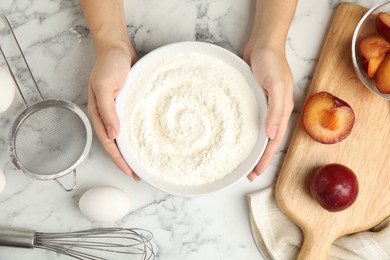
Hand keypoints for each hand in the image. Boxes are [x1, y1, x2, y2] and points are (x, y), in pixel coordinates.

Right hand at [87, 42, 139, 180]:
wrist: (117, 47)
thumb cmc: (109, 64)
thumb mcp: (105, 86)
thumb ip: (107, 111)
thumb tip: (114, 135)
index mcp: (99, 114)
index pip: (109, 143)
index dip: (119, 160)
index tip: (130, 173)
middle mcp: (108, 115)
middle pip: (116, 143)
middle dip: (126, 160)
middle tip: (139, 174)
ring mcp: (118, 110)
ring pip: (124, 136)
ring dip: (132, 150)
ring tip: (143, 162)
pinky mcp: (128, 104)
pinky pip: (132, 123)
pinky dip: (137, 134)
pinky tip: (146, 140)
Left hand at [244, 47, 293, 180]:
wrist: (263, 43)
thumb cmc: (272, 62)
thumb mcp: (277, 86)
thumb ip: (276, 110)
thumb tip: (272, 135)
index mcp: (282, 111)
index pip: (275, 141)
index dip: (266, 159)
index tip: (256, 173)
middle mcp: (273, 111)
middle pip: (266, 140)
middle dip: (259, 158)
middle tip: (247, 174)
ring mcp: (263, 105)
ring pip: (258, 132)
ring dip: (252, 147)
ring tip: (242, 160)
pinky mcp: (253, 99)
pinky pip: (250, 119)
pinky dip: (245, 130)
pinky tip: (237, 135)